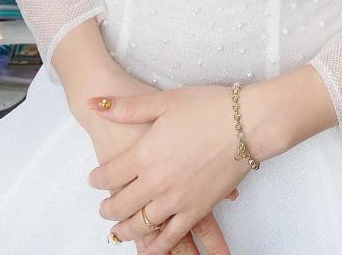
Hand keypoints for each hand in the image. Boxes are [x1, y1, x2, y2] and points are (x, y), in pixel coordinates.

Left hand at [87, 85, 249, 254]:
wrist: (246, 123)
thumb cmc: (208, 107)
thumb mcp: (163, 101)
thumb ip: (127, 108)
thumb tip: (96, 104)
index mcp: (145, 153)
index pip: (109, 175)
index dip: (98, 180)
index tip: (95, 180)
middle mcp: (156, 181)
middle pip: (121, 205)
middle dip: (108, 209)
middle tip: (104, 209)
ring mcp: (176, 199)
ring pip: (141, 225)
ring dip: (126, 230)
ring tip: (119, 230)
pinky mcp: (197, 210)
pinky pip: (170, 237)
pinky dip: (157, 247)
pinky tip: (150, 248)